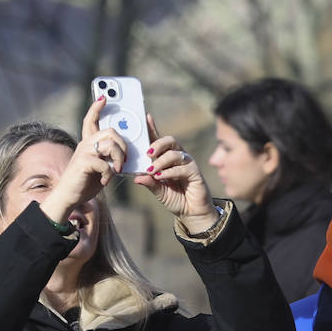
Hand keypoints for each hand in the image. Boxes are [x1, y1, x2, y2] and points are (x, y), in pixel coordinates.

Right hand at [39, 95, 126, 223]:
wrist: (69, 196)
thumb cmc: (85, 182)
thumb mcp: (100, 167)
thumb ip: (108, 157)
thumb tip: (124, 154)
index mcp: (88, 143)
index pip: (91, 120)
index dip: (97, 108)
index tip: (104, 98)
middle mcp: (85, 144)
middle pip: (110, 132)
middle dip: (123, 145)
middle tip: (123, 160)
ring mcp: (83, 152)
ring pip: (110, 145)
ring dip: (119, 159)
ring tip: (117, 170)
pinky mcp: (83, 163)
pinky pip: (104, 164)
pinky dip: (109, 175)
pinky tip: (104, 181)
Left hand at [134, 114, 218, 232]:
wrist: (192, 213)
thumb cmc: (176, 199)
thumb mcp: (159, 191)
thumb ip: (150, 183)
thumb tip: (136, 178)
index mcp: (167, 159)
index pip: (159, 141)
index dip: (153, 128)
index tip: (146, 117)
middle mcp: (178, 158)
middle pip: (170, 141)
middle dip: (158, 144)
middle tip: (148, 153)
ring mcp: (187, 163)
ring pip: (174, 153)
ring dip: (160, 161)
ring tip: (152, 171)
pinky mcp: (195, 172)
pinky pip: (181, 167)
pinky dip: (169, 172)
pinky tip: (161, 177)